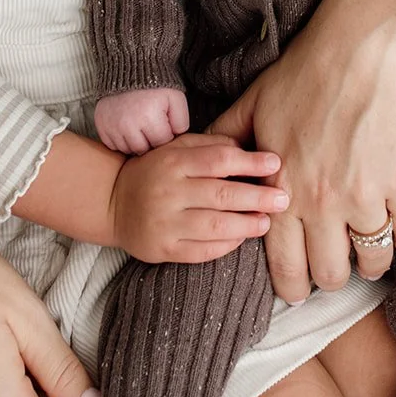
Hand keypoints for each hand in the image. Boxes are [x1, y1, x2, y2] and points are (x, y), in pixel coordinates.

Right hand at [95, 88, 189, 153]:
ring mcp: (112, 126)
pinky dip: (121, 140)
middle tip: (151, 124)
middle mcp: (127, 125)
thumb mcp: (176, 98)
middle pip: (143, 149)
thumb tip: (175, 138)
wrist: (130, 66)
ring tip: (140, 124)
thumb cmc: (156, 84)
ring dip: (135, 141)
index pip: (161, 143)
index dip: (165, 134)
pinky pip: (113, 145)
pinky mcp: (101, 126)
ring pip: (128, 150)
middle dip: (150, 140)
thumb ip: (181, 121)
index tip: (163, 122)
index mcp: (148, 118)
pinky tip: (127, 126)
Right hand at [108, 132, 289, 263]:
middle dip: (257, 197)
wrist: (112, 203)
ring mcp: (165, 223)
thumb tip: (247, 149)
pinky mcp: (163, 250)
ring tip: (267, 222)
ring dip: (246, 225)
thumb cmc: (156, 171)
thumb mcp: (177, 148)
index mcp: (173, 162)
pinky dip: (226, 245)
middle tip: (283, 198)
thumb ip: (210, 146)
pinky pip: (202, 251)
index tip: (275, 163)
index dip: (250, 162)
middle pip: (221, 195)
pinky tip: (242, 237)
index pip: (218, 160)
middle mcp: (169, 192)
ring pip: (214, 226)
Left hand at [212, 17, 395, 301]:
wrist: (364, 47)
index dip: (292, 287)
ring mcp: (366, 197)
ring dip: (370, 263)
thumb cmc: (307, 71)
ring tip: (370, 258)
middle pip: (330, 273)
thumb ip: (228, 137)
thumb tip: (206, 152)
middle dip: (331, 279)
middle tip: (334, 272)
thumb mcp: (255, 103)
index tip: (298, 291)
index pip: (284, 265)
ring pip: (371, 258)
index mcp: (284, 191)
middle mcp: (322, 204)